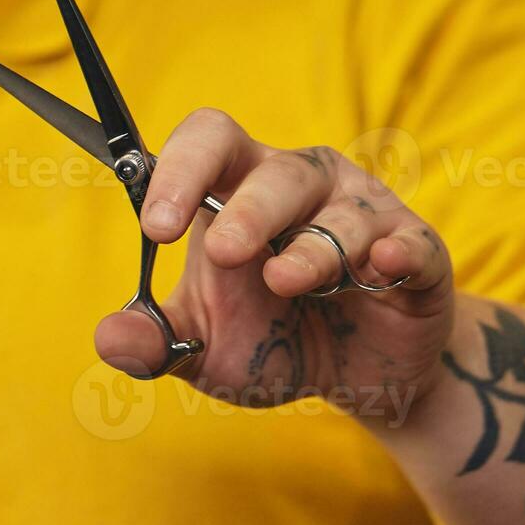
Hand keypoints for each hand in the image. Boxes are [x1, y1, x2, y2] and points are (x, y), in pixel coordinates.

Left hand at [94, 109, 453, 422]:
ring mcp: (365, 213)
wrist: (358, 382)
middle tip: (224, 253)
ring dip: (312, 248)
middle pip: (274, 171)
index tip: (156, 226)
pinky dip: (397, 252)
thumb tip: (108, 339)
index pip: (209, 143)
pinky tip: (382, 265)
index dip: (181, 170)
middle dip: (247, 211)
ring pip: (341, 211)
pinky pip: (410, 241)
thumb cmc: (275, 343)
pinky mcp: (416, 251)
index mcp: (240, 189)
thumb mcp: (205, 350)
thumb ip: (156, 342)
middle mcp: (303, 186)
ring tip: (286, 282)